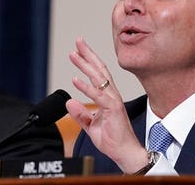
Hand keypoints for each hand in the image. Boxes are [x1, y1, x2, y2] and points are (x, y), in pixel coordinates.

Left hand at [66, 38, 148, 172]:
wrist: (124, 153)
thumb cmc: (112, 139)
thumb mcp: (91, 126)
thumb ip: (81, 114)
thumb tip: (70, 101)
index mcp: (108, 97)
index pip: (98, 74)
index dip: (89, 61)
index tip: (78, 50)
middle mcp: (111, 95)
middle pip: (99, 70)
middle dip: (88, 54)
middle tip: (78, 41)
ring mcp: (113, 101)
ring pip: (98, 78)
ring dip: (85, 65)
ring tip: (73, 54)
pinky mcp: (113, 109)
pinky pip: (98, 96)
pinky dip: (86, 87)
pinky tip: (75, 79)